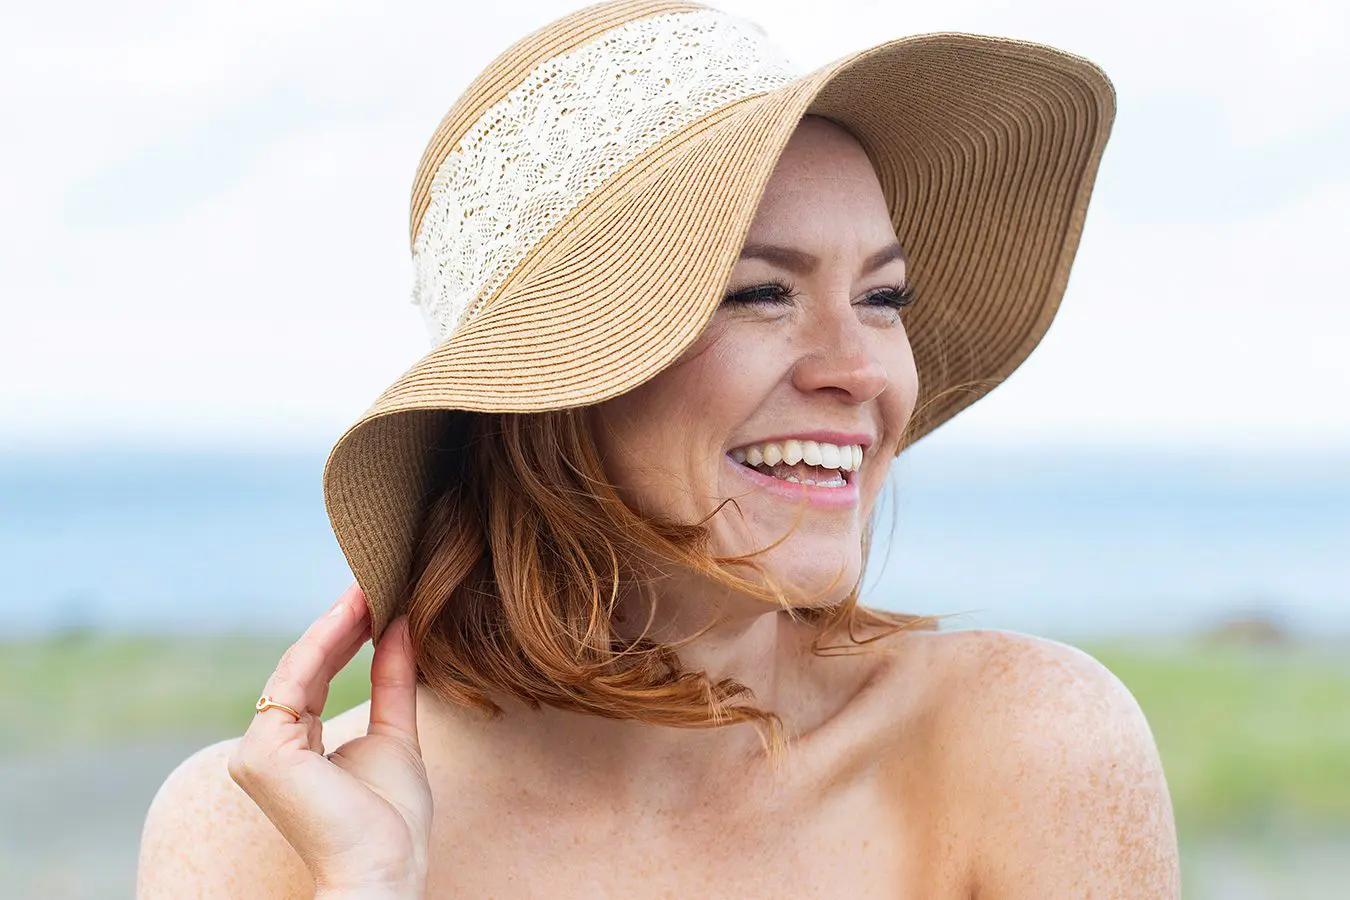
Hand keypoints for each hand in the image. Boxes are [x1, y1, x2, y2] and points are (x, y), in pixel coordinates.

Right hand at [228, 582, 432, 896]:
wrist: (385, 870)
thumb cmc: (390, 822)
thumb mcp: (396, 735)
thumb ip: (393, 682)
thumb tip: (399, 625)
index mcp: (291, 748)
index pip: (316, 677)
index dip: (345, 635)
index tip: (377, 596)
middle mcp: (266, 746)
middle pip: (304, 667)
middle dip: (342, 621)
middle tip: (377, 577)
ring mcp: (257, 750)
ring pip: (298, 667)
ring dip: (336, 623)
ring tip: (371, 585)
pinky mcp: (263, 753)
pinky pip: (296, 681)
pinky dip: (326, 642)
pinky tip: (356, 612)